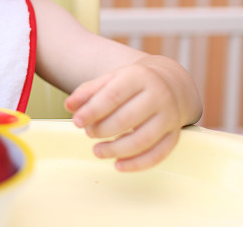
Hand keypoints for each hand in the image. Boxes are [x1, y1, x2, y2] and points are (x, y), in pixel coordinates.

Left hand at [64, 59, 186, 171]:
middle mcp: (158, 95)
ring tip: (97, 151)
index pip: (113, 95)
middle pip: (127, 119)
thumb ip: (87, 92)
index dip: (92, 111)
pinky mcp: (174, 135)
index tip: (76, 122)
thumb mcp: (109, 79)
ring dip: (116, 150)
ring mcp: (169, 116)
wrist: (168, 83)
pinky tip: (118, 165)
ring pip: (143, 139)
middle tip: (88, 133)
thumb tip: (69, 106)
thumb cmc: (131, 84)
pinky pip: (158, 154)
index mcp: (138, 77)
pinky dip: (137, 164)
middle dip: (102, 130)